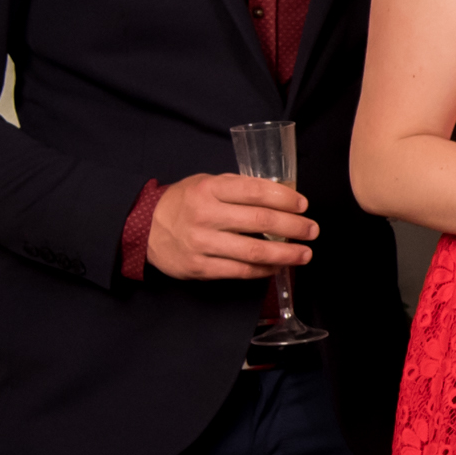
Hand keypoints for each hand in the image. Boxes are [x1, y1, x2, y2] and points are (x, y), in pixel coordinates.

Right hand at [148, 172, 315, 279]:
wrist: (143, 229)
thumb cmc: (183, 203)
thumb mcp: (206, 184)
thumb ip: (237, 188)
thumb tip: (279, 193)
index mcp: (209, 189)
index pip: (256, 191)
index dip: (285, 198)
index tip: (303, 205)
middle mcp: (206, 215)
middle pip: (260, 222)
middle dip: (293, 227)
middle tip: (312, 230)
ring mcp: (202, 243)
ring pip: (253, 251)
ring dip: (285, 254)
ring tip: (304, 254)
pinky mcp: (199, 267)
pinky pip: (240, 271)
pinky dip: (263, 270)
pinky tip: (277, 267)